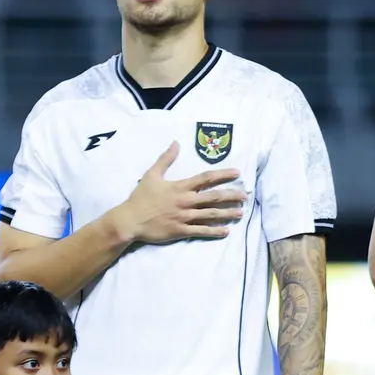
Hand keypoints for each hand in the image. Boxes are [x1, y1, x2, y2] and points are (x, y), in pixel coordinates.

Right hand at [113, 142, 246, 243]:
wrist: (129, 220)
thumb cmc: (140, 197)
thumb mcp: (152, 175)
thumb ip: (165, 159)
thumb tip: (176, 143)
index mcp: (181, 187)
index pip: (206, 178)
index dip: (223, 175)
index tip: (238, 173)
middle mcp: (186, 201)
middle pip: (214, 197)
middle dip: (231, 196)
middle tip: (245, 196)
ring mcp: (184, 217)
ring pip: (211, 215)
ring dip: (227, 214)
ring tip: (240, 213)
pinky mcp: (181, 231)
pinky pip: (201, 231)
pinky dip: (215, 231)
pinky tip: (226, 231)